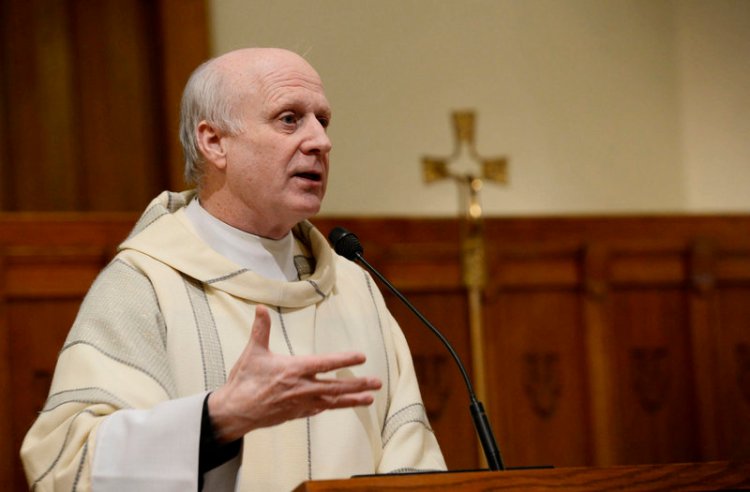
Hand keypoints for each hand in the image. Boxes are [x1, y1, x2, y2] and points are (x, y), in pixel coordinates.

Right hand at [207, 305, 381, 441]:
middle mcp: (302, 388)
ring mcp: (301, 402)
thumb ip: (261, 329)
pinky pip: (320, 408)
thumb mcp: (253, 352)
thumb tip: (260, 307)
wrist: (235, 412)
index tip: (362, 356)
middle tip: (377, 383)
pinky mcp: (297, 413)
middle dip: (358, 384)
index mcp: (294, 370)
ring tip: (370, 399)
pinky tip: (342, 404)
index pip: (325, 363)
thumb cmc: (244, 381)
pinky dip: (333, 405)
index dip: (345, 359)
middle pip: (336, 386)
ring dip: (352, 399)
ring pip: (332, 401)